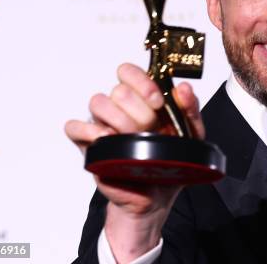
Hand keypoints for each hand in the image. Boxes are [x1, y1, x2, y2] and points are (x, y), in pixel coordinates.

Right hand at [65, 63, 204, 260]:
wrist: (157, 196)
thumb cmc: (170, 161)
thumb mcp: (191, 135)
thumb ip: (190, 109)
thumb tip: (183, 88)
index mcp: (141, 99)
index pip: (129, 72)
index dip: (143, 82)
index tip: (158, 103)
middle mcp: (119, 107)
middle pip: (118, 89)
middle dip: (139, 112)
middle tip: (151, 130)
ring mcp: (102, 124)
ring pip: (98, 102)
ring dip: (120, 121)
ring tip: (133, 139)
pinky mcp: (89, 145)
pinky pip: (74, 127)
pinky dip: (90, 131)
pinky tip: (109, 141)